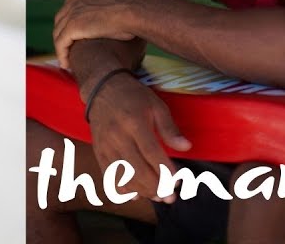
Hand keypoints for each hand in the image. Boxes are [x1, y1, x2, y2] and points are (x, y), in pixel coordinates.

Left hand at [54, 0, 139, 69]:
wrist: (136, 11)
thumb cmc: (134, 11)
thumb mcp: (115, 6)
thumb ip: (107, 11)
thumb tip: (114, 24)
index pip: (68, 11)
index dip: (69, 26)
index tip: (73, 39)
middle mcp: (74, 0)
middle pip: (61, 21)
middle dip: (62, 37)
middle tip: (68, 51)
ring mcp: (71, 12)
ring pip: (59, 34)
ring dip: (62, 48)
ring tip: (67, 61)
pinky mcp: (72, 26)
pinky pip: (61, 44)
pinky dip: (62, 55)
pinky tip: (67, 65)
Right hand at [86, 72, 191, 200]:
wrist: (101, 89)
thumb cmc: (133, 96)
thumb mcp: (156, 105)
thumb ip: (170, 128)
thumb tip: (186, 147)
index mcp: (134, 122)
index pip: (151, 152)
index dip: (164, 170)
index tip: (177, 181)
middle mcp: (117, 136)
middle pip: (137, 169)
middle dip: (156, 186)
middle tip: (170, 196)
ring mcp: (105, 146)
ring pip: (123, 176)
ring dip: (142, 190)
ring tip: (157, 196)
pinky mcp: (98, 151)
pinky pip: (109, 175)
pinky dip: (122, 189)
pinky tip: (136, 194)